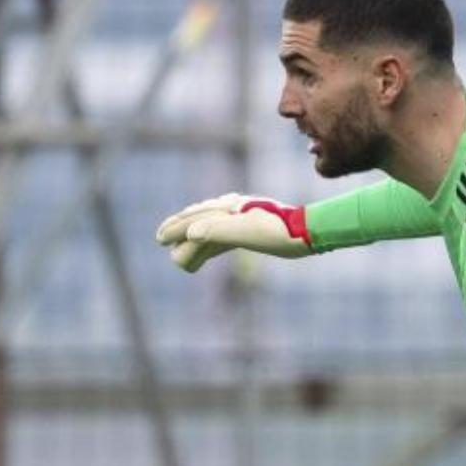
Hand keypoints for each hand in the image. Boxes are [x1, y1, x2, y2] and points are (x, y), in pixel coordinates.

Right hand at [155, 193, 311, 272]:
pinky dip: (208, 247)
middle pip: (198, 221)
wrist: (305, 233)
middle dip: (180, 230)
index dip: (176, 229)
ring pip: (209, 231)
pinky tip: (203, 255)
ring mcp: (241, 221)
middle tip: (161, 238)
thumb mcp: (246, 231)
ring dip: (192, 243)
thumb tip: (192, 233)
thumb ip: (217, 230)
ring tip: (178, 256)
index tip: (160, 238)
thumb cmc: (278, 232)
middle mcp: (232, 211)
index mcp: (228, 209)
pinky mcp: (250, 231)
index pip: (195, 219)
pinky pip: (222, 239)